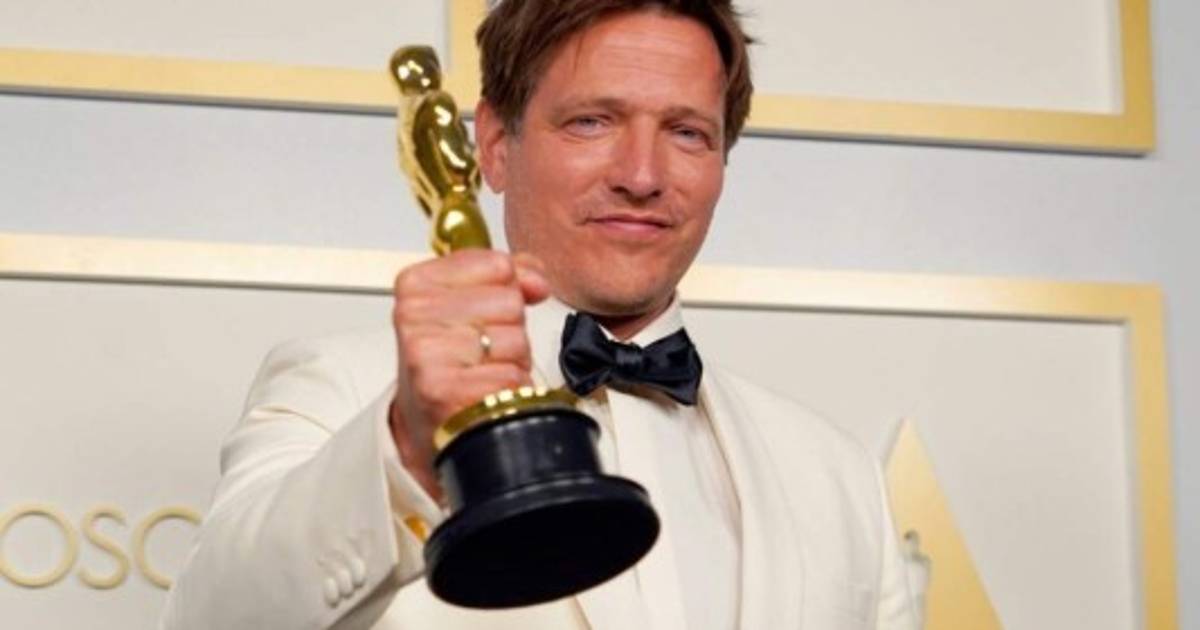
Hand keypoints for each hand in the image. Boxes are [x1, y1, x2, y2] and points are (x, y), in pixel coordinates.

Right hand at [388, 250, 549, 499]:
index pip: (497, 264)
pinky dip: (510, 389)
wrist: (431, 421)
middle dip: (510, 329)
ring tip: (483, 371)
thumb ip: (508, 277)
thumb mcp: (470, 304)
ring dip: (512, 361)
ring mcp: (427, 354)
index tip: (484, 311)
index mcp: (417, 284)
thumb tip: (536, 281)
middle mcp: (415, 316)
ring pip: (515, 339)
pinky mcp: (444, 392)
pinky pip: (511, 376)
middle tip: (482, 350)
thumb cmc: (451, 360)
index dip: (507, 290)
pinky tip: (484, 392)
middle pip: (510, 302)